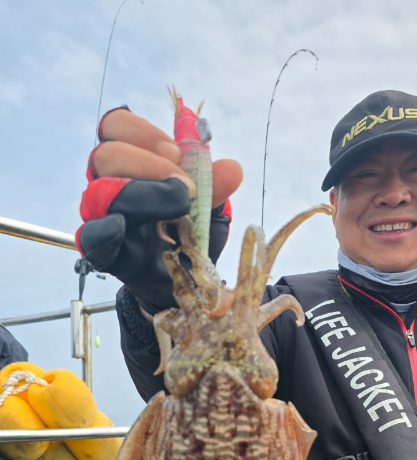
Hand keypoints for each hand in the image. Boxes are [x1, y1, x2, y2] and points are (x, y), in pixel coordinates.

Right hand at [76, 107, 242, 312]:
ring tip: (178, 207)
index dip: (141, 132)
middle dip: (148, 164)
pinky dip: (104, 230)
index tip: (176, 151)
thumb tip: (232, 168)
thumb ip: (214, 187)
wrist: (185, 280)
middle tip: (186, 186)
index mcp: (130, 163)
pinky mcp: (103, 251)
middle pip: (106, 156)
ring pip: (99, 191)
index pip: (116, 128)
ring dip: (140, 194)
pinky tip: (121, 226)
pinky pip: (91, 236)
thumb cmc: (189, 235)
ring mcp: (102, 217)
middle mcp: (108, 184)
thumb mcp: (208, 208)